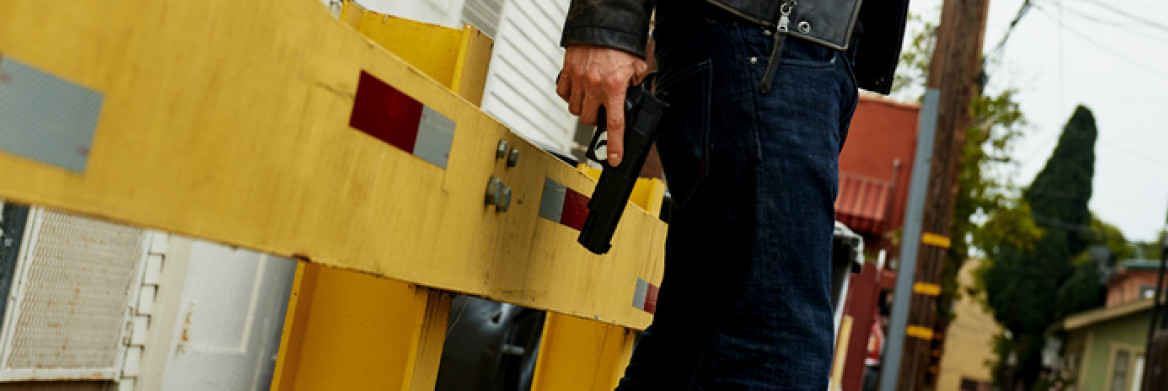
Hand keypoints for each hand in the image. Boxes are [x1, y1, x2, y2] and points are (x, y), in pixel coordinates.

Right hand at [557, 45, 647, 166]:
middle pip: (589, 119)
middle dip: (594, 119)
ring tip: (590, 98)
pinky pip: (563, 93)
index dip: (615, 145)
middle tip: (601, 111)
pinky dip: (569, 96)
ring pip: (574, 109)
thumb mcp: (638, 65)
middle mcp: (595, 86)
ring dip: (582, 108)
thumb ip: (636, 82)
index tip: (614, 159)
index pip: (615, 124)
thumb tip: (635, 92)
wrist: (603, 22)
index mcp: (615, 87)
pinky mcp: (567, 71)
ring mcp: (579, 80)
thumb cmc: (620, 42)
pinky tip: (577, 90)